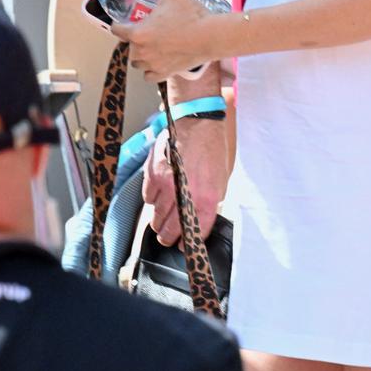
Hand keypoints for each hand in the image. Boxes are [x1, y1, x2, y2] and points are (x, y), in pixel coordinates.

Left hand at [111, 0, 216, 79]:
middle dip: (133, 39)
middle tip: (145, 30)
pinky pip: (149, 76)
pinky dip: (150, 71)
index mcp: (138, 33)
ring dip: (140, 56)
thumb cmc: (191, 14)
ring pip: (137, 63)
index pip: (116, 30)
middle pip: (128, 47)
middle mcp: (142, 51)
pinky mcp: (165, 73)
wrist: (211, 36)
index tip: (123, 21)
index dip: (118, 23)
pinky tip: (156, 62)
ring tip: (150, 46)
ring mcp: (153, 64)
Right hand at [144, 116, 228, 241]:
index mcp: (207, 199)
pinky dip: (152, 201)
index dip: (188, 244)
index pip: (194, 233)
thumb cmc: (212, 148)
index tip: (184, 247)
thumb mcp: (222, 179)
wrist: (198, 123)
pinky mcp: (152, 175)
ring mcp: (166, 186)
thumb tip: (200, 218)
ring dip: (158, 222)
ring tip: (160, 222)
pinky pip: (148, 198)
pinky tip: (158, 198)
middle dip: (168, 237)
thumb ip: (210, 201)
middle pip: (170, 229)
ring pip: (155, 217)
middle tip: (167, 238)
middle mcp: (184, 196)